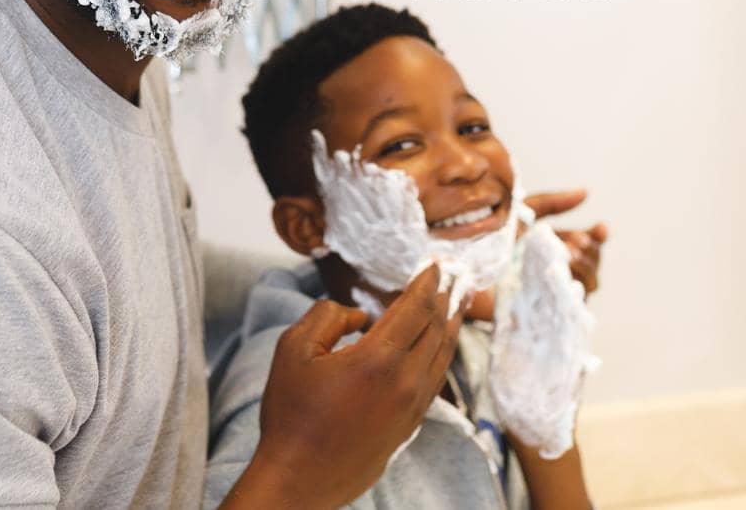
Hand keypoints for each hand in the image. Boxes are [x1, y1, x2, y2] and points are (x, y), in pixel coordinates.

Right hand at [224, 264, 465, 508]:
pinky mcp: (410, 426)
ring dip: (449, 328)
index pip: (416, 308)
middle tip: (448, 280)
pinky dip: (441, 357)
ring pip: (442, 357)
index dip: (428, 283)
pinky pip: (435, 381)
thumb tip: (358, 316)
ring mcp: (411, 407)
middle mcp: (404, 382)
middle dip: (443, 300)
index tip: (436, 265)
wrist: (300, 479)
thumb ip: (327, 316)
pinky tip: (436, 350)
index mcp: (378, 358)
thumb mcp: (293, 350)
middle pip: (436, 329)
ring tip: (454, 308)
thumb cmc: (292, 416)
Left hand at [461, 190, 605, 318]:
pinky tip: (565, 270)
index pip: (585, 245)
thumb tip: (585, 192)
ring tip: (569, 252)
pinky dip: (576, 285)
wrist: (461, 265)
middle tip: (576, 241)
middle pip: (591, 264)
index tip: (600, 227)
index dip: (597, 238)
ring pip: (589, 283)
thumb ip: (552, 203)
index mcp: (547, 249)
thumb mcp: (521, 213)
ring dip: (587, 265)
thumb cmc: (484, 239)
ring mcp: (548, 292)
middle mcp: (551, 271)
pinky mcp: (543, 310)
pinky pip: (574, 303)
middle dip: (591, 250)